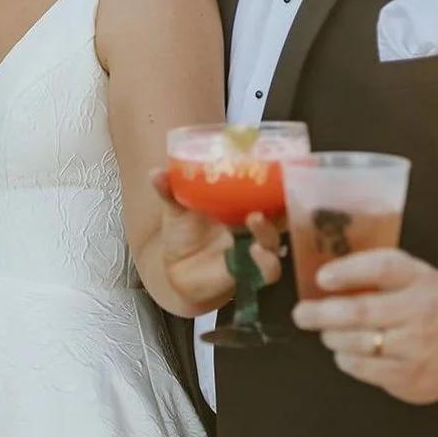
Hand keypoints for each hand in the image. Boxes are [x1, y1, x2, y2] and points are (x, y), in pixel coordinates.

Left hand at [151, 169, 283, 313]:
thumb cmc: (183, 235)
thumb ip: (170, 191)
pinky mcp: (251, 272)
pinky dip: (266, 262)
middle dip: (281, 201)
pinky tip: (255, 251)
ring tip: (255, 218)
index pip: (266, 189)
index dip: (277, 179)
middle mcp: (252, 225)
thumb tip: (155, 172)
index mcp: (239, 204)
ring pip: (275, 239)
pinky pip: (268, 270)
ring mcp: (254, 248)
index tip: (277, 164)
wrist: (176, 272)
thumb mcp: (177, 209)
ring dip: (269, 229)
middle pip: (279, 212)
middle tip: (274, 187)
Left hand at [291, 248, 437, 404]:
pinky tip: (346, 352)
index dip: (349, 271)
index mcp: (421, 279)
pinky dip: (347, 360)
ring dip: (333, 337)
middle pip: (361, 311)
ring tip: (328, 333)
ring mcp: (417, 349)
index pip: (383, 268)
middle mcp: (420, 312)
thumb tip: (325, 279)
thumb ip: (378, 273)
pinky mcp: (410, 378)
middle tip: (302, 313)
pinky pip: (365, 370)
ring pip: (358, 343)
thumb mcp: (416, 277)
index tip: (322, 278)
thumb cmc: (432, 305)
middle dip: (322, 313)